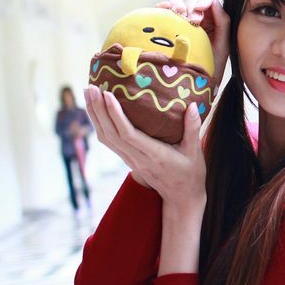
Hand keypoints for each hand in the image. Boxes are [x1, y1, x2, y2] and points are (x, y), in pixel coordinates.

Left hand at [83, 85, 205, 210]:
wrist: (181, 197)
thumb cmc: (190, 174)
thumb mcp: (195, 151)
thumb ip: (193, 128)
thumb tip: (191, 106)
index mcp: (154, 155)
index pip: (128, 134)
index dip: (115, 115)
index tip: (107, 95)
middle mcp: (137, 158)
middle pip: (110, 134)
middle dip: (98, 110)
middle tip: (90, 87)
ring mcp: (130, 160)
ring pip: (105, 138)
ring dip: (95, 116)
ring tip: (88, 94)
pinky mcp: (128, 159)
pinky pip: (109, 141)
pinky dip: (100, 124)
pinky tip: (97, 110)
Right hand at [156, 0, 230, 87]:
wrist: (194, 85)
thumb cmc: (211, 67)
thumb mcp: (222, 45)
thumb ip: (223, 23)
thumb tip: (214, 1)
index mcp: (212, 22)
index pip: (208, 2)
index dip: (203, 2)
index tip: (199, 13)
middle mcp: (198, 20)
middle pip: (192, 2)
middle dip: (191, 7)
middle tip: (192, 22)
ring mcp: (181, 24)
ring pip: (177, 4)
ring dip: (176, 5)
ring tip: (177, 15)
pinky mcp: (167, 28)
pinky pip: (163, 12)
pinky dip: (162, 8)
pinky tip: (161, 11)